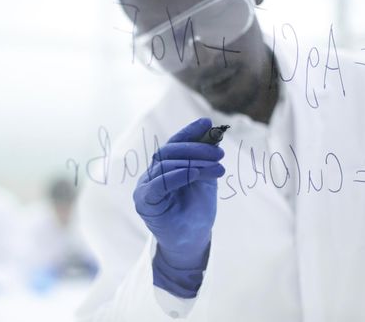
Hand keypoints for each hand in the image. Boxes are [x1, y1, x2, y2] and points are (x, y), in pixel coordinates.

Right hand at [133, 118, 224, 296]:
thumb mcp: (205, 179)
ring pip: (165, 165)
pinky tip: (197, 174)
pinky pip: (158, 184)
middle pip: (168, 151)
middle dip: (196, 148)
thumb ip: (205, 157)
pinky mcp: (144, 202)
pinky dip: (178, 175)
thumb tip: (213, 131)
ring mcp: (145, 187)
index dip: (188, 132)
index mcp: (164, 167)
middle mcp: (151, 174)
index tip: (206, 123)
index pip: (173, 144)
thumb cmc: (196, 212)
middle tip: (220, 153)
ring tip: (218, 166)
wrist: (192, 242)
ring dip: (194, 162)